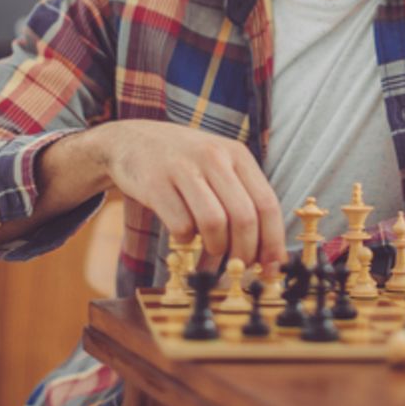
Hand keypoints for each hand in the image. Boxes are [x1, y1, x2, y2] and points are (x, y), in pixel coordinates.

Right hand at [94, 119, 286, 269]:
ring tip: (211, 250)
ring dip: (216, 248)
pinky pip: (180, 225)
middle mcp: (214, 157)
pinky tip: (183, 234)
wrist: (131, 139)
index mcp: (237, 154)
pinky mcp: (155, 183)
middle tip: (239, 267)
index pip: (267, 203)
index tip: (272, 267)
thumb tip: (267, 251)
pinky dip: (186, 239)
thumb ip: (243, 198)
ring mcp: (183, 168)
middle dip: (245, 252)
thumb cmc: (184, 161)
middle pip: (244, 217)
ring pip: (214, 223)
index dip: (273, 241)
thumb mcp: (219, 164)